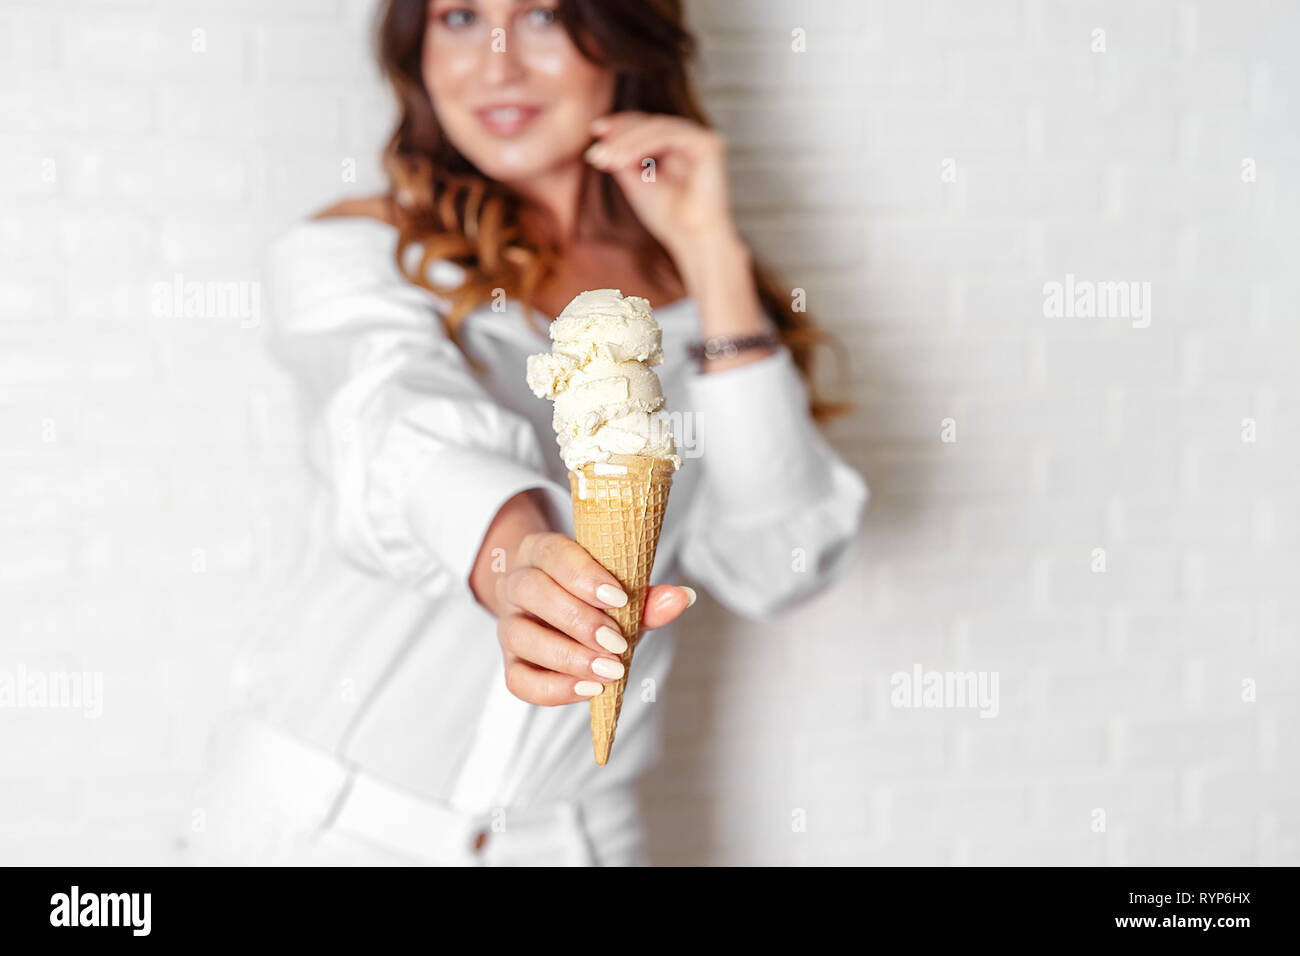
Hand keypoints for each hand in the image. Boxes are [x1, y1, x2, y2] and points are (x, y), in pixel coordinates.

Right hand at [493, 531, 694, 705]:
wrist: (550, 608)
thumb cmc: (588, 596)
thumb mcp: (617, 590)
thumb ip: (645, 597)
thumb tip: (683, 597)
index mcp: (542, 552)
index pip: (553, 554)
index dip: (583, 576)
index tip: (619, 598)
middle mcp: (517, 584)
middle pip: (532, 591)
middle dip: (579, 620)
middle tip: (618, 643)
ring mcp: (508, 624)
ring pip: (519, 635)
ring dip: (568, 656)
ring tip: (609, 671)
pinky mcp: (510, 662)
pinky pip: (517, 680)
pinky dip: (554, 689)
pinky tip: (590, 690)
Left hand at [584, 111, 739, 261]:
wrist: (693, 240)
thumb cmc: (669, 218)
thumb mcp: (636, 183)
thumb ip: (622, 159)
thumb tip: (601, 140)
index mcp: (679, 146)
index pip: (648, 127)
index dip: (621, 126)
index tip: (595, 131)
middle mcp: (693, 139)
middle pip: (651, 123)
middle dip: (620, 134)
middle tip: (595, 153)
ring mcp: (703, 139)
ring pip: (658, 128)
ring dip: (627, 142)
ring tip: (605, 159)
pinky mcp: (709, 144)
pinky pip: (669, 136)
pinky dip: (642, 145)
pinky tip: (622, 160)